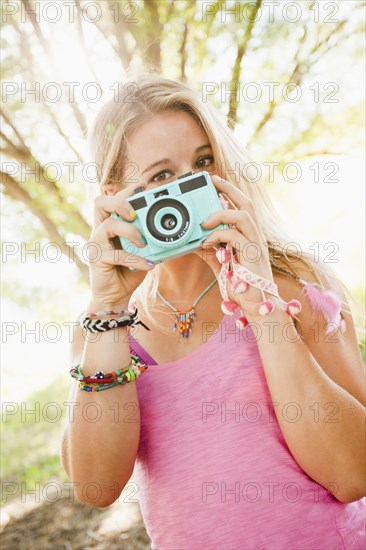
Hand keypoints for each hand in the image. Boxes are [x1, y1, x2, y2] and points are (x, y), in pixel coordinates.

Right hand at [86, 184, 154, 308]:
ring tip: (143, 243)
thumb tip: (174, 227)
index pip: (112, 199)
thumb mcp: (144, 251)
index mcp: (109, 224)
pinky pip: (117, 255)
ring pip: (108, 225)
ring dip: (130, 231)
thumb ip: (152, 238)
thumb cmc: (129, 272)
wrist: (116, 297)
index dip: (126, 191)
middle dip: (120, 202)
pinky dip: (136, 259)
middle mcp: (99, 231)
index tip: (143, 186)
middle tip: (136, 213)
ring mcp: (96, 244)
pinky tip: (148, 265)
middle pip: (100, 203)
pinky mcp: (96, 260)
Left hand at [195, 175, 274, 314]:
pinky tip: (206, 243)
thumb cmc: (242, 288)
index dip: (229, 192)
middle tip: (211, 181)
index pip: (241, 207)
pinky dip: (219, 236)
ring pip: (244, 215)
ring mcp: (256, 245)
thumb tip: (194, 242)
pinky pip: (236, 237)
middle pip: (246, 203)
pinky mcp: (253, 256)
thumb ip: (211, 253)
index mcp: (248, 237)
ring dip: (222, 213)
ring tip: (204, 221)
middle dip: (229, 189)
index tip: (214, 182)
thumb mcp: (221, 267)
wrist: (258, 308)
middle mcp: (255, 237)